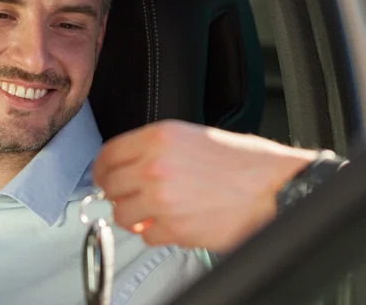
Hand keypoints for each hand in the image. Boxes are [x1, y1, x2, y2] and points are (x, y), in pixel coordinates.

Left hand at [93, 120, 317, 251]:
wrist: (270, 184)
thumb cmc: (236, 159)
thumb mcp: (187, 135)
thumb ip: (150, 147)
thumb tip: (123, 165)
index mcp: (157, 138)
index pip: (107, 154)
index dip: (100, 168)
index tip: (102, 175)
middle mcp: (154, 166)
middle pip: (108, 185)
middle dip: (114, 192)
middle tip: (124, 195)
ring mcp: (162, 199)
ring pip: (121, 214)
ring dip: (131, 215)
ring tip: (147, 211)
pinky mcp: (175, 228)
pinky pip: (147, 236)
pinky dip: (154, 232)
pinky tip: (171, 221)